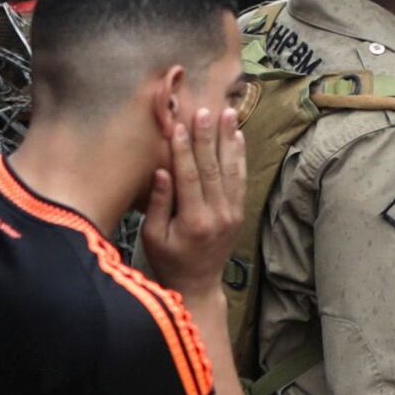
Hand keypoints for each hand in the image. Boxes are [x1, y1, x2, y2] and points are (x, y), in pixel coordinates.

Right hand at [141, 89, 250, 290]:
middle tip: (205, 110)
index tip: (180, 125)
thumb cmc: (169, 260)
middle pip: (213, 168)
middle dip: (208, 137)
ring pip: (231, 169)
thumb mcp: (154, 237)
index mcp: (193, 221)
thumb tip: (162, 171)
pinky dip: (240, 156)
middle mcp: (218, 214)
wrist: (199, 284)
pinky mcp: (240, 211)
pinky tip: (238, 137)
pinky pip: (241, 179)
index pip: (189, 177)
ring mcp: (232, 212)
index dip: (184, 150)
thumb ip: (159, 204)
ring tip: (229, 114)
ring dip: (229, 139)